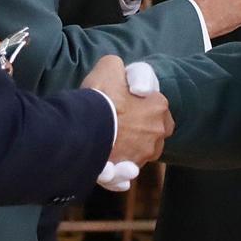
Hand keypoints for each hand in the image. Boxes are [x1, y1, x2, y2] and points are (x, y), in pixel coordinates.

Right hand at [96, 63, 163, 187]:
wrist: (82, 126)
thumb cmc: (100, 94)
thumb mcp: (111, 66)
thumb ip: (123, 70)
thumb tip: (128, 81)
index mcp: (159, 107)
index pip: (157, 105)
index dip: (141, 104)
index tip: (124, 102)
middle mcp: (156, 135)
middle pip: (152, 132)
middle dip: (140, 129)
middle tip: (119, 123)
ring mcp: (142, 156)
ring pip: (138, 153)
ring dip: (128, 149)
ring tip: (108, 142)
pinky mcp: (125, 173)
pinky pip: (123, 174)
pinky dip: (117, 172)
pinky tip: (106, 166)